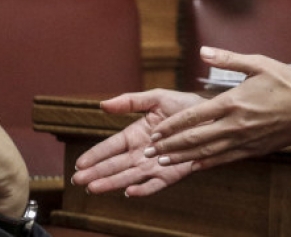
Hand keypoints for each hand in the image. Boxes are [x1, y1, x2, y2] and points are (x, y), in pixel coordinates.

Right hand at [71, 89, 204, 196]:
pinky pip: (153, 185)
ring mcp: (154, 166)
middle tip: (78, 180)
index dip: (95, 154)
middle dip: (96, 172)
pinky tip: (128, 192)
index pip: (111, 146)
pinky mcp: (170, 175)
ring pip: (128, 177)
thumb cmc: (185, 107)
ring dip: (111, 183)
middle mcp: (141, 153)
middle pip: (115, 165)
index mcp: (135, 134)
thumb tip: (103, 104)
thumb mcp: (156, 98)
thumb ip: (130, 101)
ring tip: (94, 188)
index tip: (80, 163)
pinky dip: (142, 190)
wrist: (213, 119)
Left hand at [139, 49, 290, 172]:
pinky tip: (194, 166)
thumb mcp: (257, 63)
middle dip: (170, 145)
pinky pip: (225, 158)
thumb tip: (202, 51)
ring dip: (183, 157)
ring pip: (207, 151)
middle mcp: (235, 124)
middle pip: (195, 138)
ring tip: (163, 162)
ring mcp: (244, 139)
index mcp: (232, 101)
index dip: (172, 125)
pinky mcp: (254, 149)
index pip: (194, 116)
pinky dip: (207, 162)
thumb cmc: (286, 82)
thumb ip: (227, 59)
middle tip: (150, 152)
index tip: (155, 131)